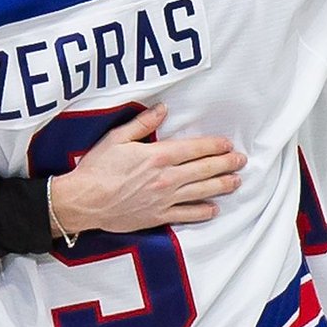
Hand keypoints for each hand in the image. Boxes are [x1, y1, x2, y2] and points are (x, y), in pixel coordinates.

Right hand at [50, 104, 246, 234]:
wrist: (84, 201)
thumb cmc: (97, 168)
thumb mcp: (117, 138)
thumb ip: (143, 124)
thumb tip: (163, 109)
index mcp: (159, 156)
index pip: (196, 149)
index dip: (215, 146)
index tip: (227, 144)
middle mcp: (167, 178)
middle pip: (204, 170)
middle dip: (226, 164)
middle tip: (241, 161)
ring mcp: (165, 199)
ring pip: (201, 191)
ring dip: (221, 186)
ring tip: (236, 181)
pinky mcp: (158, 216)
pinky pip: (187, 215)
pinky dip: (202, 212)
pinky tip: (213, 209)